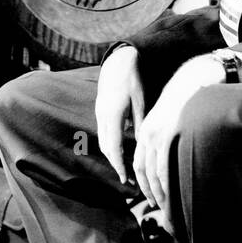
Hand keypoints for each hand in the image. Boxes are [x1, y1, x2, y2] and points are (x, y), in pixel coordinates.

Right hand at [95, 44, 145, 186]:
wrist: (117, 63)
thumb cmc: (132, 81)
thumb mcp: (140, 102)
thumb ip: (140, 124)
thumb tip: (142, 144)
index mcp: (113, 115)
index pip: (114, 147)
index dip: (119, 164)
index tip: (125, 178)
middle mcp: (103, 116)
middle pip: (106, 147)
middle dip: (115, 164)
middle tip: (126, 178)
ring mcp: (99, 114)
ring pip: (103, 141)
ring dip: (111, 156)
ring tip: (123, 167)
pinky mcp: (100, 111)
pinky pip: (103, 133)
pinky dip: (110, 145)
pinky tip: (120, 150)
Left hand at [131, 54, 226, 225]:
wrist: (193, 80)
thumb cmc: (188, 103)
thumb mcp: (171, 122)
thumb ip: (167, 141)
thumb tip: (171, 163)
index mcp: (146, 133)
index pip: (140, 166)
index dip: (144, 185)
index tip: (150, 199)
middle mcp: (148, 135)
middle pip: (144, 173)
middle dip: (151, 194)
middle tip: (161, 209)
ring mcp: (158, 135)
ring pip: (154, 173)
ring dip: (160, 194)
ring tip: (169, 208)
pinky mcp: (169, 135)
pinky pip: (165, 167)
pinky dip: (167, 184)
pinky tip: (174, 194)